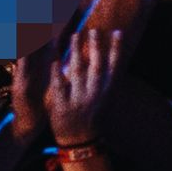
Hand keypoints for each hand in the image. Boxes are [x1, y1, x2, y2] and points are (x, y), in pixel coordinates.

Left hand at [46, 26, 121, 144]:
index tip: (117, 32)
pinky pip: (59, 85)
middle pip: (96, 66)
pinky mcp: (62, 105)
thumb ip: (102, 80)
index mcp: (106, 93)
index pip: (114, 68)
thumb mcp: (101, 99)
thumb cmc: (90, 116)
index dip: (116, 49)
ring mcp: (79, 100)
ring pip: (78, 71)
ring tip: (74, 34)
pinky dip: (57, 71)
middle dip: (96, 47)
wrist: (79, 141)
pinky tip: (54, 56)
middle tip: (93, 29)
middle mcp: (95, 95)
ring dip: (76, 52)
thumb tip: (104, 56)